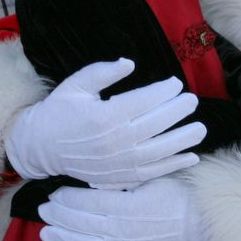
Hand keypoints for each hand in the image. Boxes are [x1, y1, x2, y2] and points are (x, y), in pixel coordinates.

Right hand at [5, 58, 205, 186]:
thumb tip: (129, 63)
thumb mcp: (76, 85)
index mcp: (104, 116)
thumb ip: (103, 72)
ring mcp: (118, 162)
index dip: (164, 91)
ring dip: (183, 141)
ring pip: (159, 152)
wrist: (40, 147)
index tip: (175, 83)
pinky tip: (190, 157)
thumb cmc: (60, 111)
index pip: (143, 101)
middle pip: (156, 125)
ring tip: (200, 129)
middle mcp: (114, 141)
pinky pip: (152, 173)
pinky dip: (173, 166)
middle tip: (192, 100)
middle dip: (178, 112)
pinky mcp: (119, 177)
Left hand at [38, 177, 212, 240]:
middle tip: (43, 209)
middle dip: (57, 215)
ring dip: (60, 237)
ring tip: (45, 232)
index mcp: (124, 204)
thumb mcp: (151, 178)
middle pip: (78, 221)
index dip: (65, 197)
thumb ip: (122, 179)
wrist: (201, 226)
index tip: (54, 192)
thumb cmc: (178, 197)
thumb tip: (95, 177)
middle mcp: (118, 229)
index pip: (84, 200)